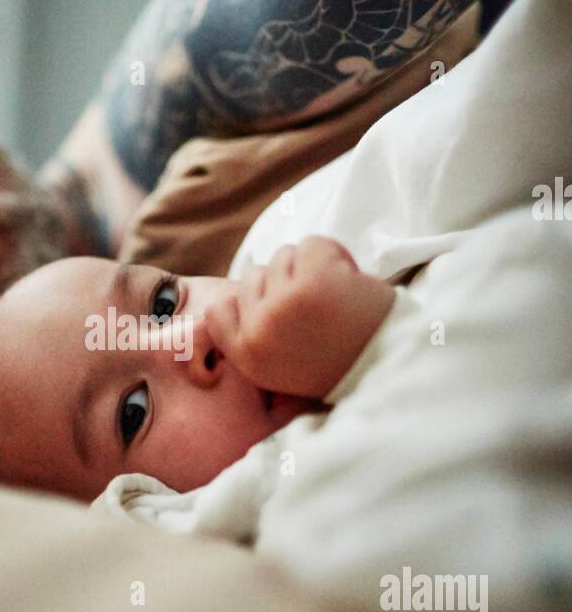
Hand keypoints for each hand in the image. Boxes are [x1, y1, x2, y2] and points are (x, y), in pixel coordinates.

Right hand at [204, 237, 395, 399]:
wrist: (392, 366)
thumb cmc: (341, 362)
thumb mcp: (282, 367)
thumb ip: (255, 335)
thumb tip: (236, 292)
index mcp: (248, 358)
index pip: (219, 310)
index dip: (248, 300)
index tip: (277, 308)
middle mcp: (258, 333)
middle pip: (254, 275)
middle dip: (285, 282)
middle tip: (319, 310)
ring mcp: (282, 306)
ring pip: (283, 256)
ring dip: (312, 268)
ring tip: (337, 297)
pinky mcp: (312, 283)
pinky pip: (312, 244)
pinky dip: (335, 255)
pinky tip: (350, 283)